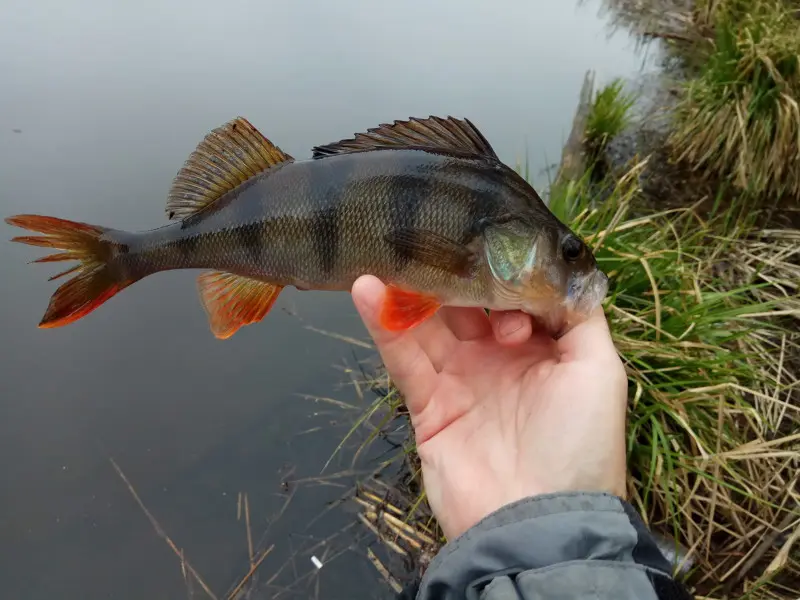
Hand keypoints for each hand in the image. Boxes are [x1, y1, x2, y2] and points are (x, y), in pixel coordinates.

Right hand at [351, 275, 627, 539]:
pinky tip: (367, 287)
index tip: (494, 254)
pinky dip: (383, 322)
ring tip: (392, 248)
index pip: (516, 294)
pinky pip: (403, 356)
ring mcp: (462, 379)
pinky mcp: (427, 403)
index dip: (507, 273)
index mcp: (544, 349)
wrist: (533, 521)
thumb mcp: (599, 370)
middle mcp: (501, 359)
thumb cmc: (578, 444)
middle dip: (455, 273)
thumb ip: (580, 315)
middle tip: (435, 238)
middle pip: (470, 304)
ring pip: (431, 323)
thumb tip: (562, 271)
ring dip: (412, 288)